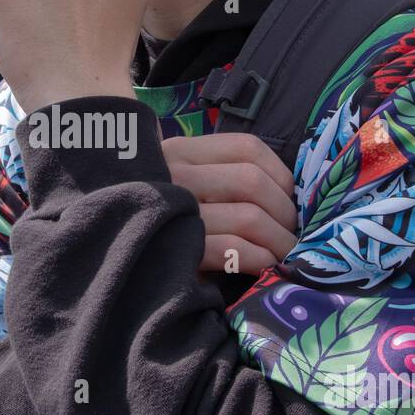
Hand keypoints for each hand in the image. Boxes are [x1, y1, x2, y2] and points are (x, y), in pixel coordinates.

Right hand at [161, 133, 297, 273]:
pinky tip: (264, 266)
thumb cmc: (166, 223)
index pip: (247, 148)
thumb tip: (288, 191)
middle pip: (252, 182)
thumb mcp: (186, 185)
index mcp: (180, 152)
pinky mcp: (175, 252)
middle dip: (284, 212)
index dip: (281, 175)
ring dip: (278, 240)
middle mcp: (174, 174)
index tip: (288, 200)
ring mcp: (173, 214)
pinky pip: (233, 250)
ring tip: (284, 254)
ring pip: (248, 217)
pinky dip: (260, 259)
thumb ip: (222, 177)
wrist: (123, 267)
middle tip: (290, 235)